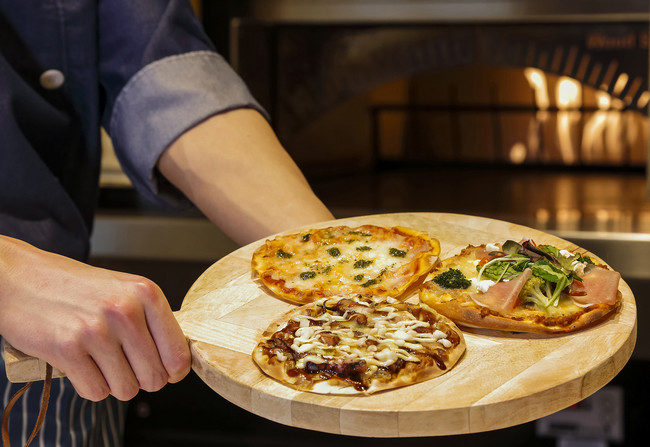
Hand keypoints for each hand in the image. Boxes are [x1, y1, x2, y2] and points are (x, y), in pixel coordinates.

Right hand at [0, 236, 190, 400]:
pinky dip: (90, 386)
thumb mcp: (124, 290)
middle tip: (124, 365)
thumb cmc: (76, 287)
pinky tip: (82, 364)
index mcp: (146, 293)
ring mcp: (96, 330)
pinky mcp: (67, 349)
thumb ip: (152, 320)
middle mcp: (125, 310)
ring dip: (114, 384)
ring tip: (100, 361)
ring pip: (126, 389)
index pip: (178, 354)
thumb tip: (177, 361)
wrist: (20, 278)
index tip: (165, 371)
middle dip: (141, 379)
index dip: (173, 371)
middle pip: (154, 378)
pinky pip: (96, 392)